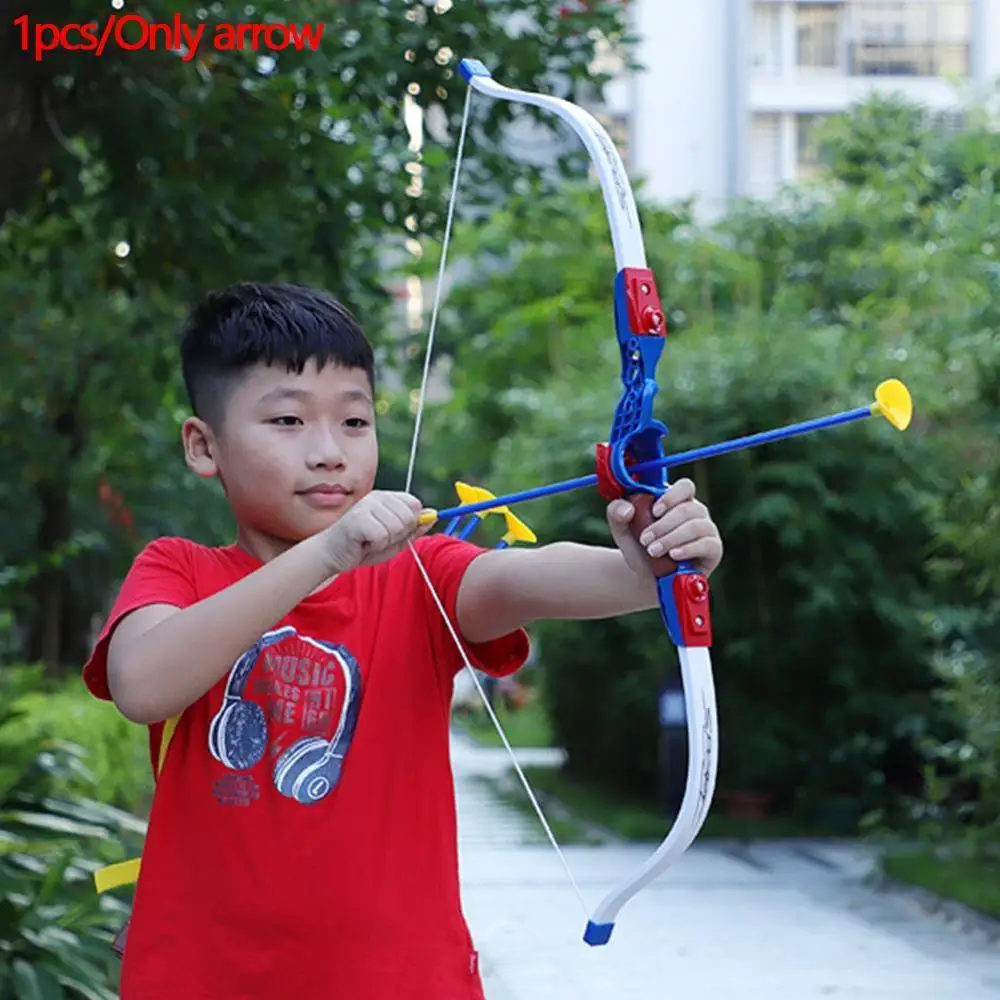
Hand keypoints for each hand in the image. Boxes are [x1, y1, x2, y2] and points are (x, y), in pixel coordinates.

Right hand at [322, 491, 431, 573]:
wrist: (332, 554)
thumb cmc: (363, 546)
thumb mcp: (394, 539)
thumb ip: (414, 528)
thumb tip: (434, 515)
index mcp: (387, 498)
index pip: (415, 504)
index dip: (409, 523)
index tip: (393, 531)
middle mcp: (377, 497)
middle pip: (409, 517)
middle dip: (398, 534)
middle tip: (379, 538)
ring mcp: (367, 505)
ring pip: (397, 527)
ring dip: (385, 541)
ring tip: (370, 540)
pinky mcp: (359, 518)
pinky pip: (382, 535)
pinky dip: (375, 545)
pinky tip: (362, 543)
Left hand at [606, 478, 722, 577]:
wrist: (646, 578)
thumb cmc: (638, 548)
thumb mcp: (621, 529)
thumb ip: (616, 513)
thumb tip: (627, 509)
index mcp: (677, 501)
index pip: (685, 487)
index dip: (671, 496)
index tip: (654, 510)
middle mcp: (696, 512)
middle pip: (688, 508)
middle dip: (663, 525)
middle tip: (644, 540)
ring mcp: (707, 530)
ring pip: (696, 525)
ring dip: (672, 538)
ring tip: (653, 551)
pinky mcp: (713, 550)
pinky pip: (707, 544)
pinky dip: (688, 548)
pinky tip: (673, 555)